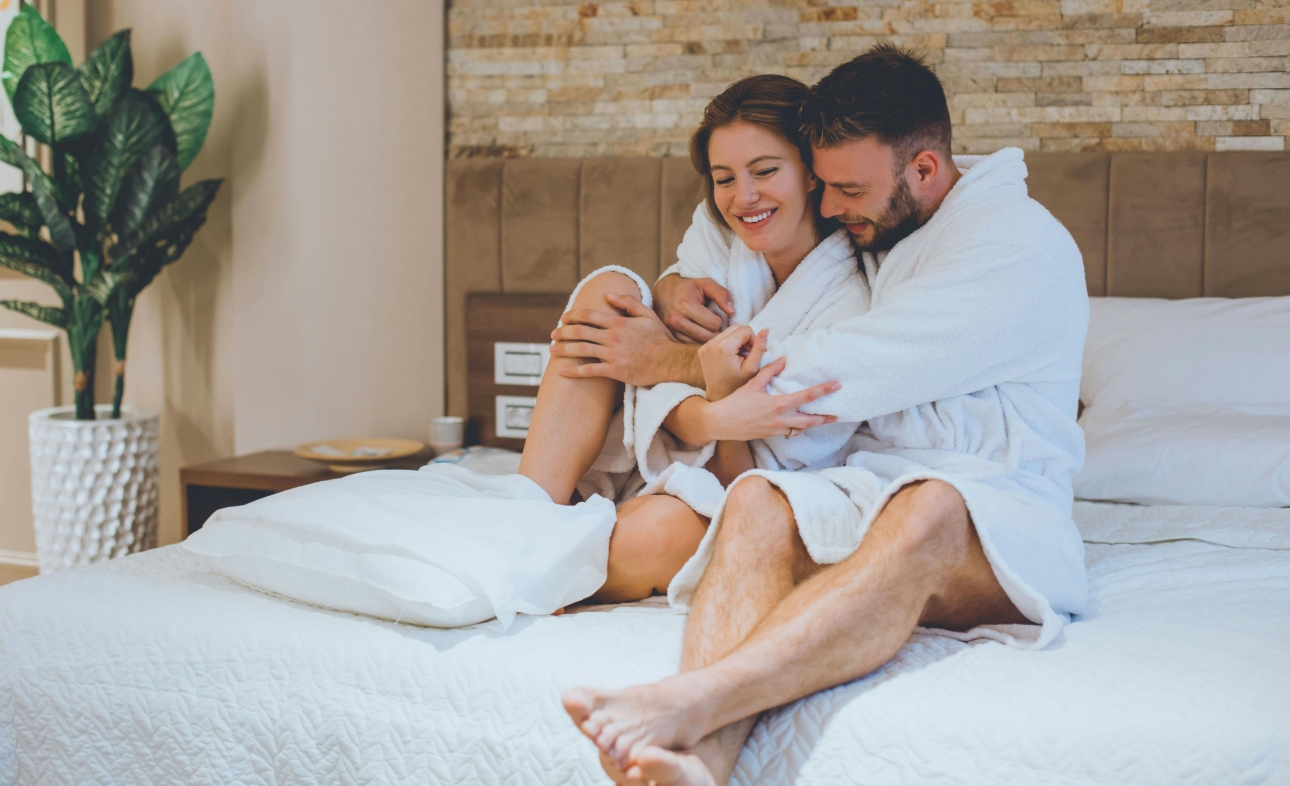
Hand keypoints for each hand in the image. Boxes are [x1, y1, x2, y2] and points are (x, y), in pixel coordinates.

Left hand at [550, 293, 689, 386]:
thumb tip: (609, 295)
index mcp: (618, 322)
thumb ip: (628, 302)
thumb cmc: (660, 338)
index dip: (572, 316)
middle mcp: (612, 337)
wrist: (670, 361)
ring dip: (563, 349)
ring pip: (581, 350)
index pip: (588, 315)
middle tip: (553, 334)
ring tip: (552, 349)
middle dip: (563, 332)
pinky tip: (562, 371)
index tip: (563, 318)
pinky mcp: (615, 371)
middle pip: (580, 332)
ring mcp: (612, 355)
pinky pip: (590, 371)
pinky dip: (574, 371)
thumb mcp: (647, 314)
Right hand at [654, 274, 734, 343]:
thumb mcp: (706, 284)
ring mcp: (672, 331)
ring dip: (707, 337)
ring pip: (700, 344)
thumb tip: (732, 311)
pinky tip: (699, 332)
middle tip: (713, 322)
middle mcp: (676, 320)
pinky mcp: (671, 338)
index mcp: (685, 306)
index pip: (714, 324)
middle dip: (714, 331)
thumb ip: (722, 294)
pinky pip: (691, 346)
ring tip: (706, 327)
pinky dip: (698, 340)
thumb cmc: (689, 288)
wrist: (665, 293)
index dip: (719, 320)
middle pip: (707, 337)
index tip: (715, 314)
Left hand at [698, 324, 767, 401]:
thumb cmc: (738, 385)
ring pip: (728, 331)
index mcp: (724, 347)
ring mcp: (705, 346)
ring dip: (736, 341)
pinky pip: (719, 338)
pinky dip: (728, 344)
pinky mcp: (702, 349)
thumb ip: (760, 347)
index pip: (746, 329)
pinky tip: (730, 357)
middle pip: (736, 327)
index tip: (753, 354)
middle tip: (747, 354)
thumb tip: (766, 329)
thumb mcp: (752, 367)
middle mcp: (712, 343)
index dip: (753, 340)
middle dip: (745, 338)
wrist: (719, 396)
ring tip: (739, 356)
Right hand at [701, 358, 840, 441]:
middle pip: (809, 421)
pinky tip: (798, 426)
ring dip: (811, 425)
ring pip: (800, 429)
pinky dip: (796, 429)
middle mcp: (781, 419)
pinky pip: (788, 433)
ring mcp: (776, 429)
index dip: (823, 390)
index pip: (807, 396)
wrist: (721, 422)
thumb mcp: (753, 383)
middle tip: (837, 415)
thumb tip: (783, 360)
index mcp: (779, 404)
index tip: (836, 385)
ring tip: (820, 421)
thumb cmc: (735, 402)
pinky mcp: (770, 435)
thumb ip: (769, 371)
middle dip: (824, 418)